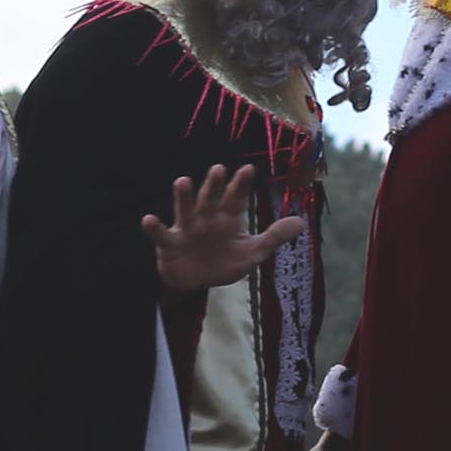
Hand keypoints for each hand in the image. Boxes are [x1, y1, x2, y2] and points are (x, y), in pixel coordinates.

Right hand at [141, 164, 301, 296]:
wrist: (195, 282)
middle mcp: (206, 218)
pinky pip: (161, 235)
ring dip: (183, 197)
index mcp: (227, 218)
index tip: (248, 169)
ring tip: (182, 181)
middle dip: (214, 185)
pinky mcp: (169, 244)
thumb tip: (302, 222)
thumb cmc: (223, 262)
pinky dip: (154, 228)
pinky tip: (148, 219)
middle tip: (219, 169)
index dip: (241, 185)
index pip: (236, 199)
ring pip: (184, 210)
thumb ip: (274, 237)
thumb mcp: (252, 252)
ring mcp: (186, 229)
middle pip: (210, 199)